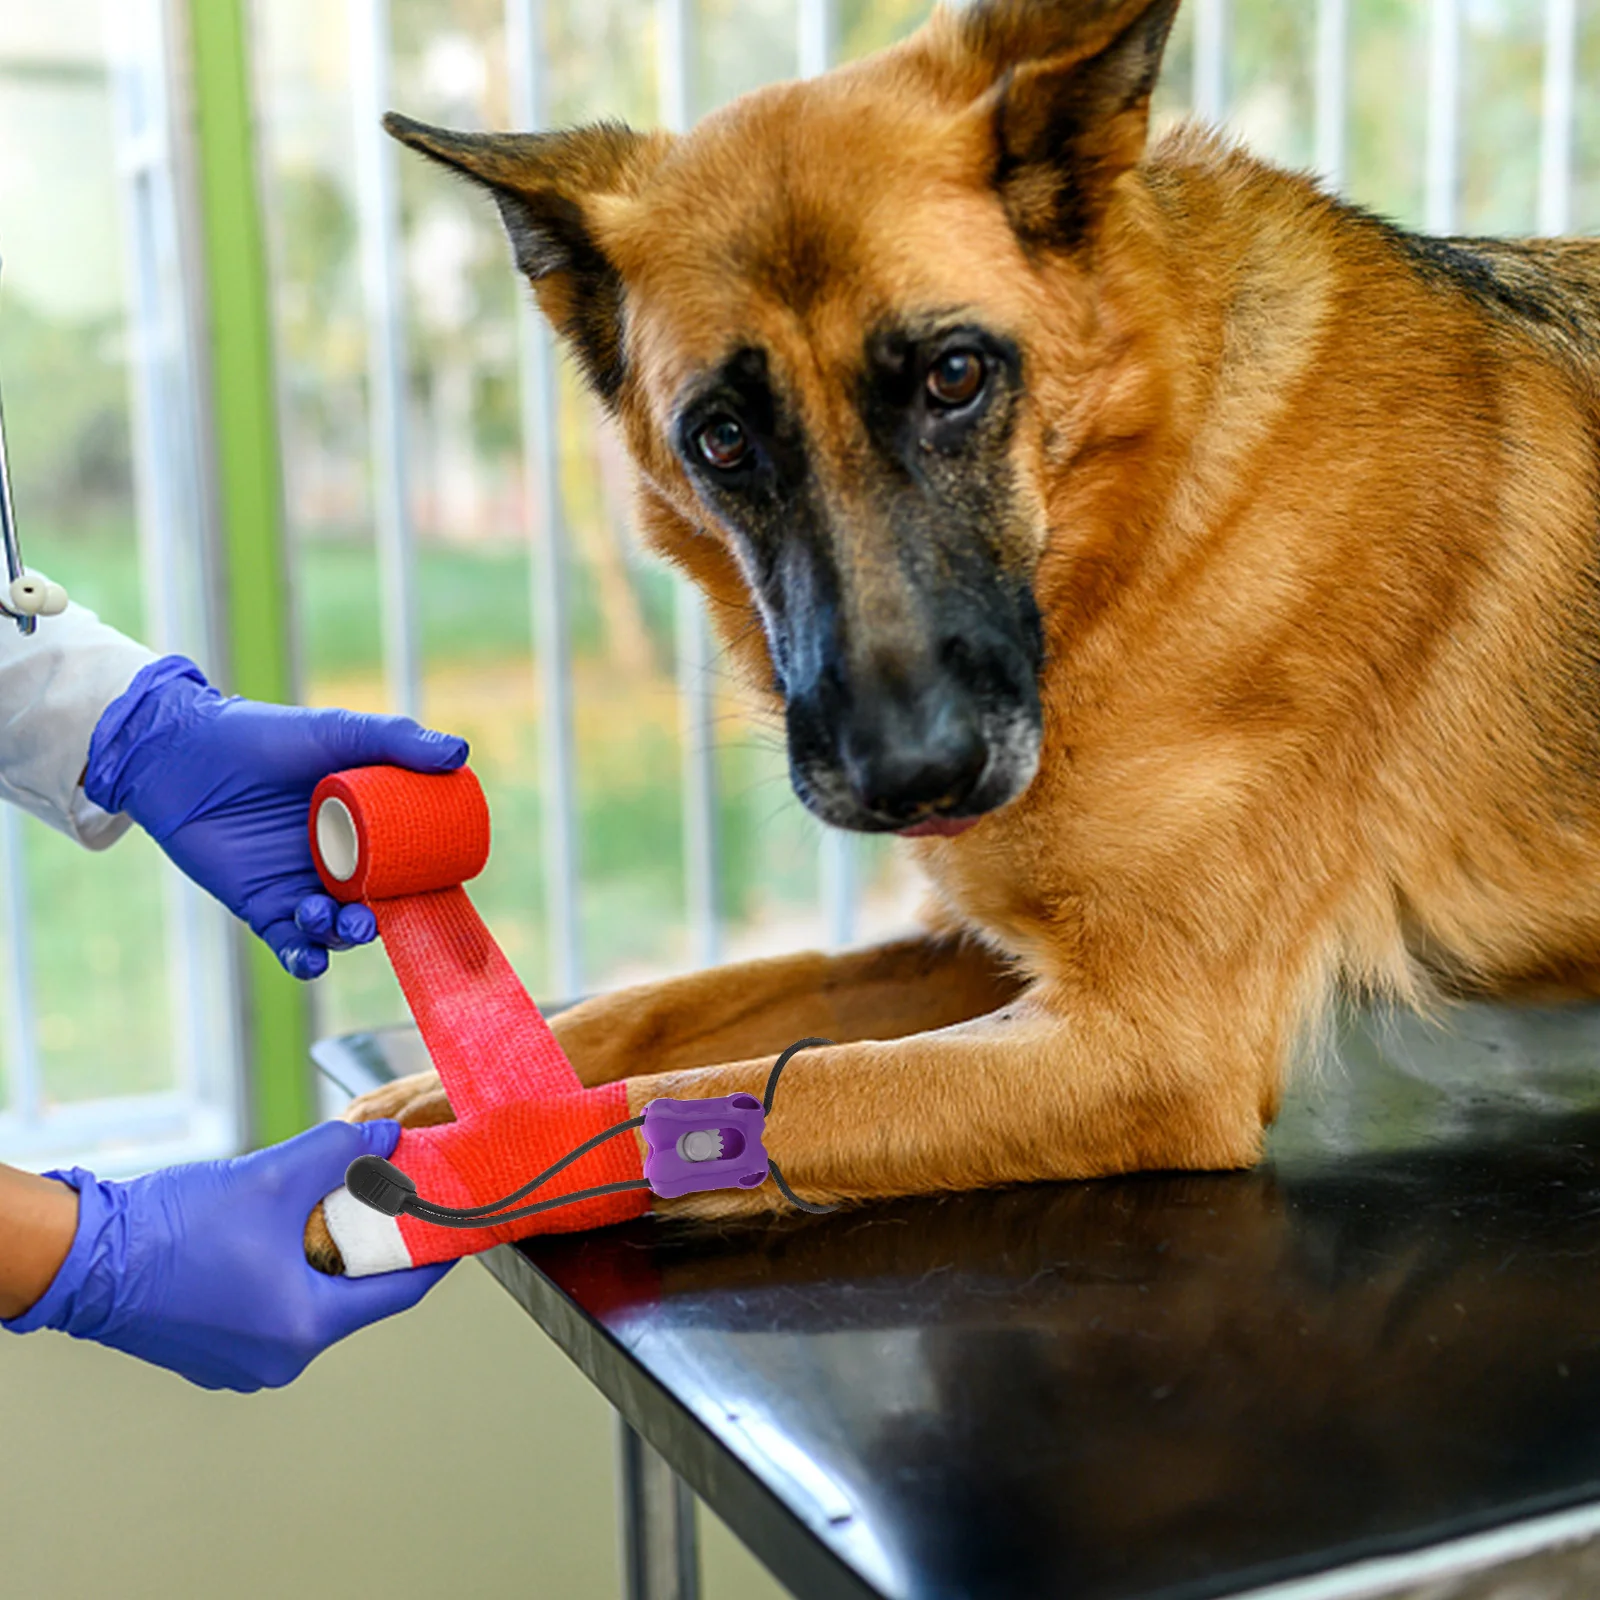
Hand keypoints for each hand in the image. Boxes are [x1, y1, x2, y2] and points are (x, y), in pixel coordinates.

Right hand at [2, 1121, 450, 1390]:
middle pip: (356, 1295)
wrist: (82, 1258)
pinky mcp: (215, 1350)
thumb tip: (389, 1138)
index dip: (432, 1251)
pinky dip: (290, 1270)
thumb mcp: (273, 1177)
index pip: (398, 1291)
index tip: (457, 1223)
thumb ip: (342, 1153)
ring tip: (337, 1205)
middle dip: (376, 1244)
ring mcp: (243, 1361)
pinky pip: (275, 1307)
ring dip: (329, 1255)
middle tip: (396, 1199)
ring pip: (314, 1299)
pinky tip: (285, 1231)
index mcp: (304, 1329)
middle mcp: (279, 1359)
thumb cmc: (171, 1229)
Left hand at [84, 657, 467, 977]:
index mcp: (365, 826)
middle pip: (378, 905)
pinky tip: (311, 956)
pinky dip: (305, 959)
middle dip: (383, 921)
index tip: (439, 889)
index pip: (408, 865)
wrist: (184, 753)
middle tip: (374, 916)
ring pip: (338, 930)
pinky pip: (292, 945)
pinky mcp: (262, 906)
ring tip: (335, 918)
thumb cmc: (264, 736)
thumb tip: (460, 755)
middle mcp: (338, 861)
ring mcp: (301, 885)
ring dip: (344, 936)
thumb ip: (398, 740)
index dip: (428, 884)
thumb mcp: (338, 732)